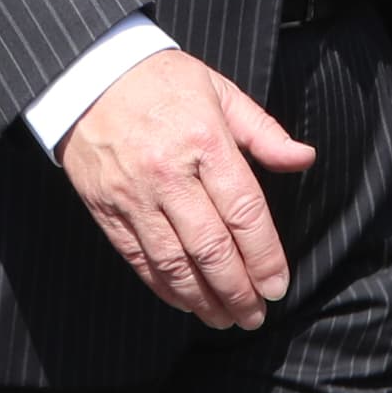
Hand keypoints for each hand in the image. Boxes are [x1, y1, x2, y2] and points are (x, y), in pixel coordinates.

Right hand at [56, 49, 316, 329]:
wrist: (87, 74)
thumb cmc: (162, 81)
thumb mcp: (219, 90)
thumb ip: (263, 131)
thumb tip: (304, 158)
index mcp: (205, 142)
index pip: (244, 213)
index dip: (265, 257)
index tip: (278, 286)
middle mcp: (169, 174)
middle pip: (212, 248)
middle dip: (238, 290)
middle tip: (255, 315)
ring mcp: (134, 195)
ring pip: (174, 263)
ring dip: (203, 299)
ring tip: (224, 318)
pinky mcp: (106, 208)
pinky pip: (139, 258)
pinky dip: (164, 286)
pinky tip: (184, 301)